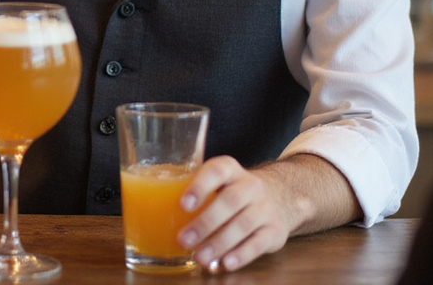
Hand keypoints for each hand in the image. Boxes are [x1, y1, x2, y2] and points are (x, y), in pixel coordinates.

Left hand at [176, 153, 359, 272]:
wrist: (281, 196)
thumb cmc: (234, 192)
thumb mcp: (219, 183)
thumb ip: (194, 191)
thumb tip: (152, 212)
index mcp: (230, 170)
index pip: (216, 171)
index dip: (199, 186)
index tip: (183, 204)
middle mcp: (250, 186)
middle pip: (229, 201)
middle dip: (204, 223)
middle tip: (183, 240)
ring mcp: (265, 208)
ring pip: (242, 225)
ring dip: (219, 243)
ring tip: (200, 257)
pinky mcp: (275, 231)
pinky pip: (258, 244)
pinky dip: (241, 255)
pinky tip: (225, 263)